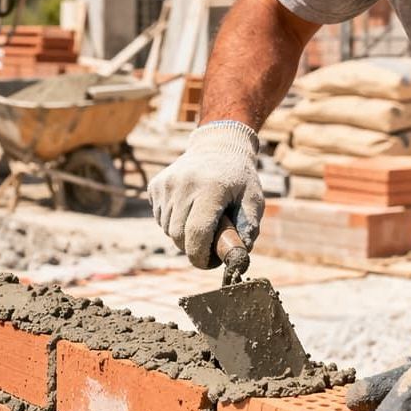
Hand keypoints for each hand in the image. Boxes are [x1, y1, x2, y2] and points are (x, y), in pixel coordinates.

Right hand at [149, 121, 263, 268]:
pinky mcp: (156, 184)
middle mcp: (184, 185)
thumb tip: (237, 258)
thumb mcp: (254, 200)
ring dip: (182, 235)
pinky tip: (188, 210)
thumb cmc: (239, 179)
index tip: (209, 263)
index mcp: (211, 189)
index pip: (197, 233)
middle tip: (208, 247)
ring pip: (167, 229)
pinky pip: (160, 217)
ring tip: (200, 223)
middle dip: (192, 248)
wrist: (219, 146)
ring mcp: (167, 183)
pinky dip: (173, 222)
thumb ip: (248, 229)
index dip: (201, 256)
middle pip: (179, 235)